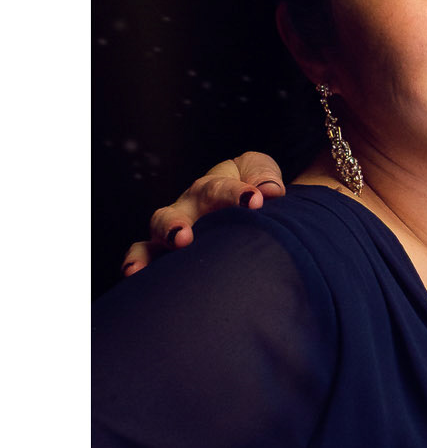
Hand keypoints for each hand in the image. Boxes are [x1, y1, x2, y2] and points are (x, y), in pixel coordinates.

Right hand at [121, 152, 287, 276]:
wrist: (244, 202)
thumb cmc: (250, 187)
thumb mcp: (259, 173)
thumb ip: (263, 176)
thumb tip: (271, 190)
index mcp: (211, 188)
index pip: (220, 189)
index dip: (235, 194)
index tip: (255, 201)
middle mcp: (187, 210)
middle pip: (174, 214)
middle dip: (175, 225)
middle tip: (183, 237)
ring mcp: (174, 232)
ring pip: (157, 236)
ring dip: (158, 248)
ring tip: (161, 259)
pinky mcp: (167, 252)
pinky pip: (146, 255)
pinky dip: (138, 263)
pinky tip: (134, 274)